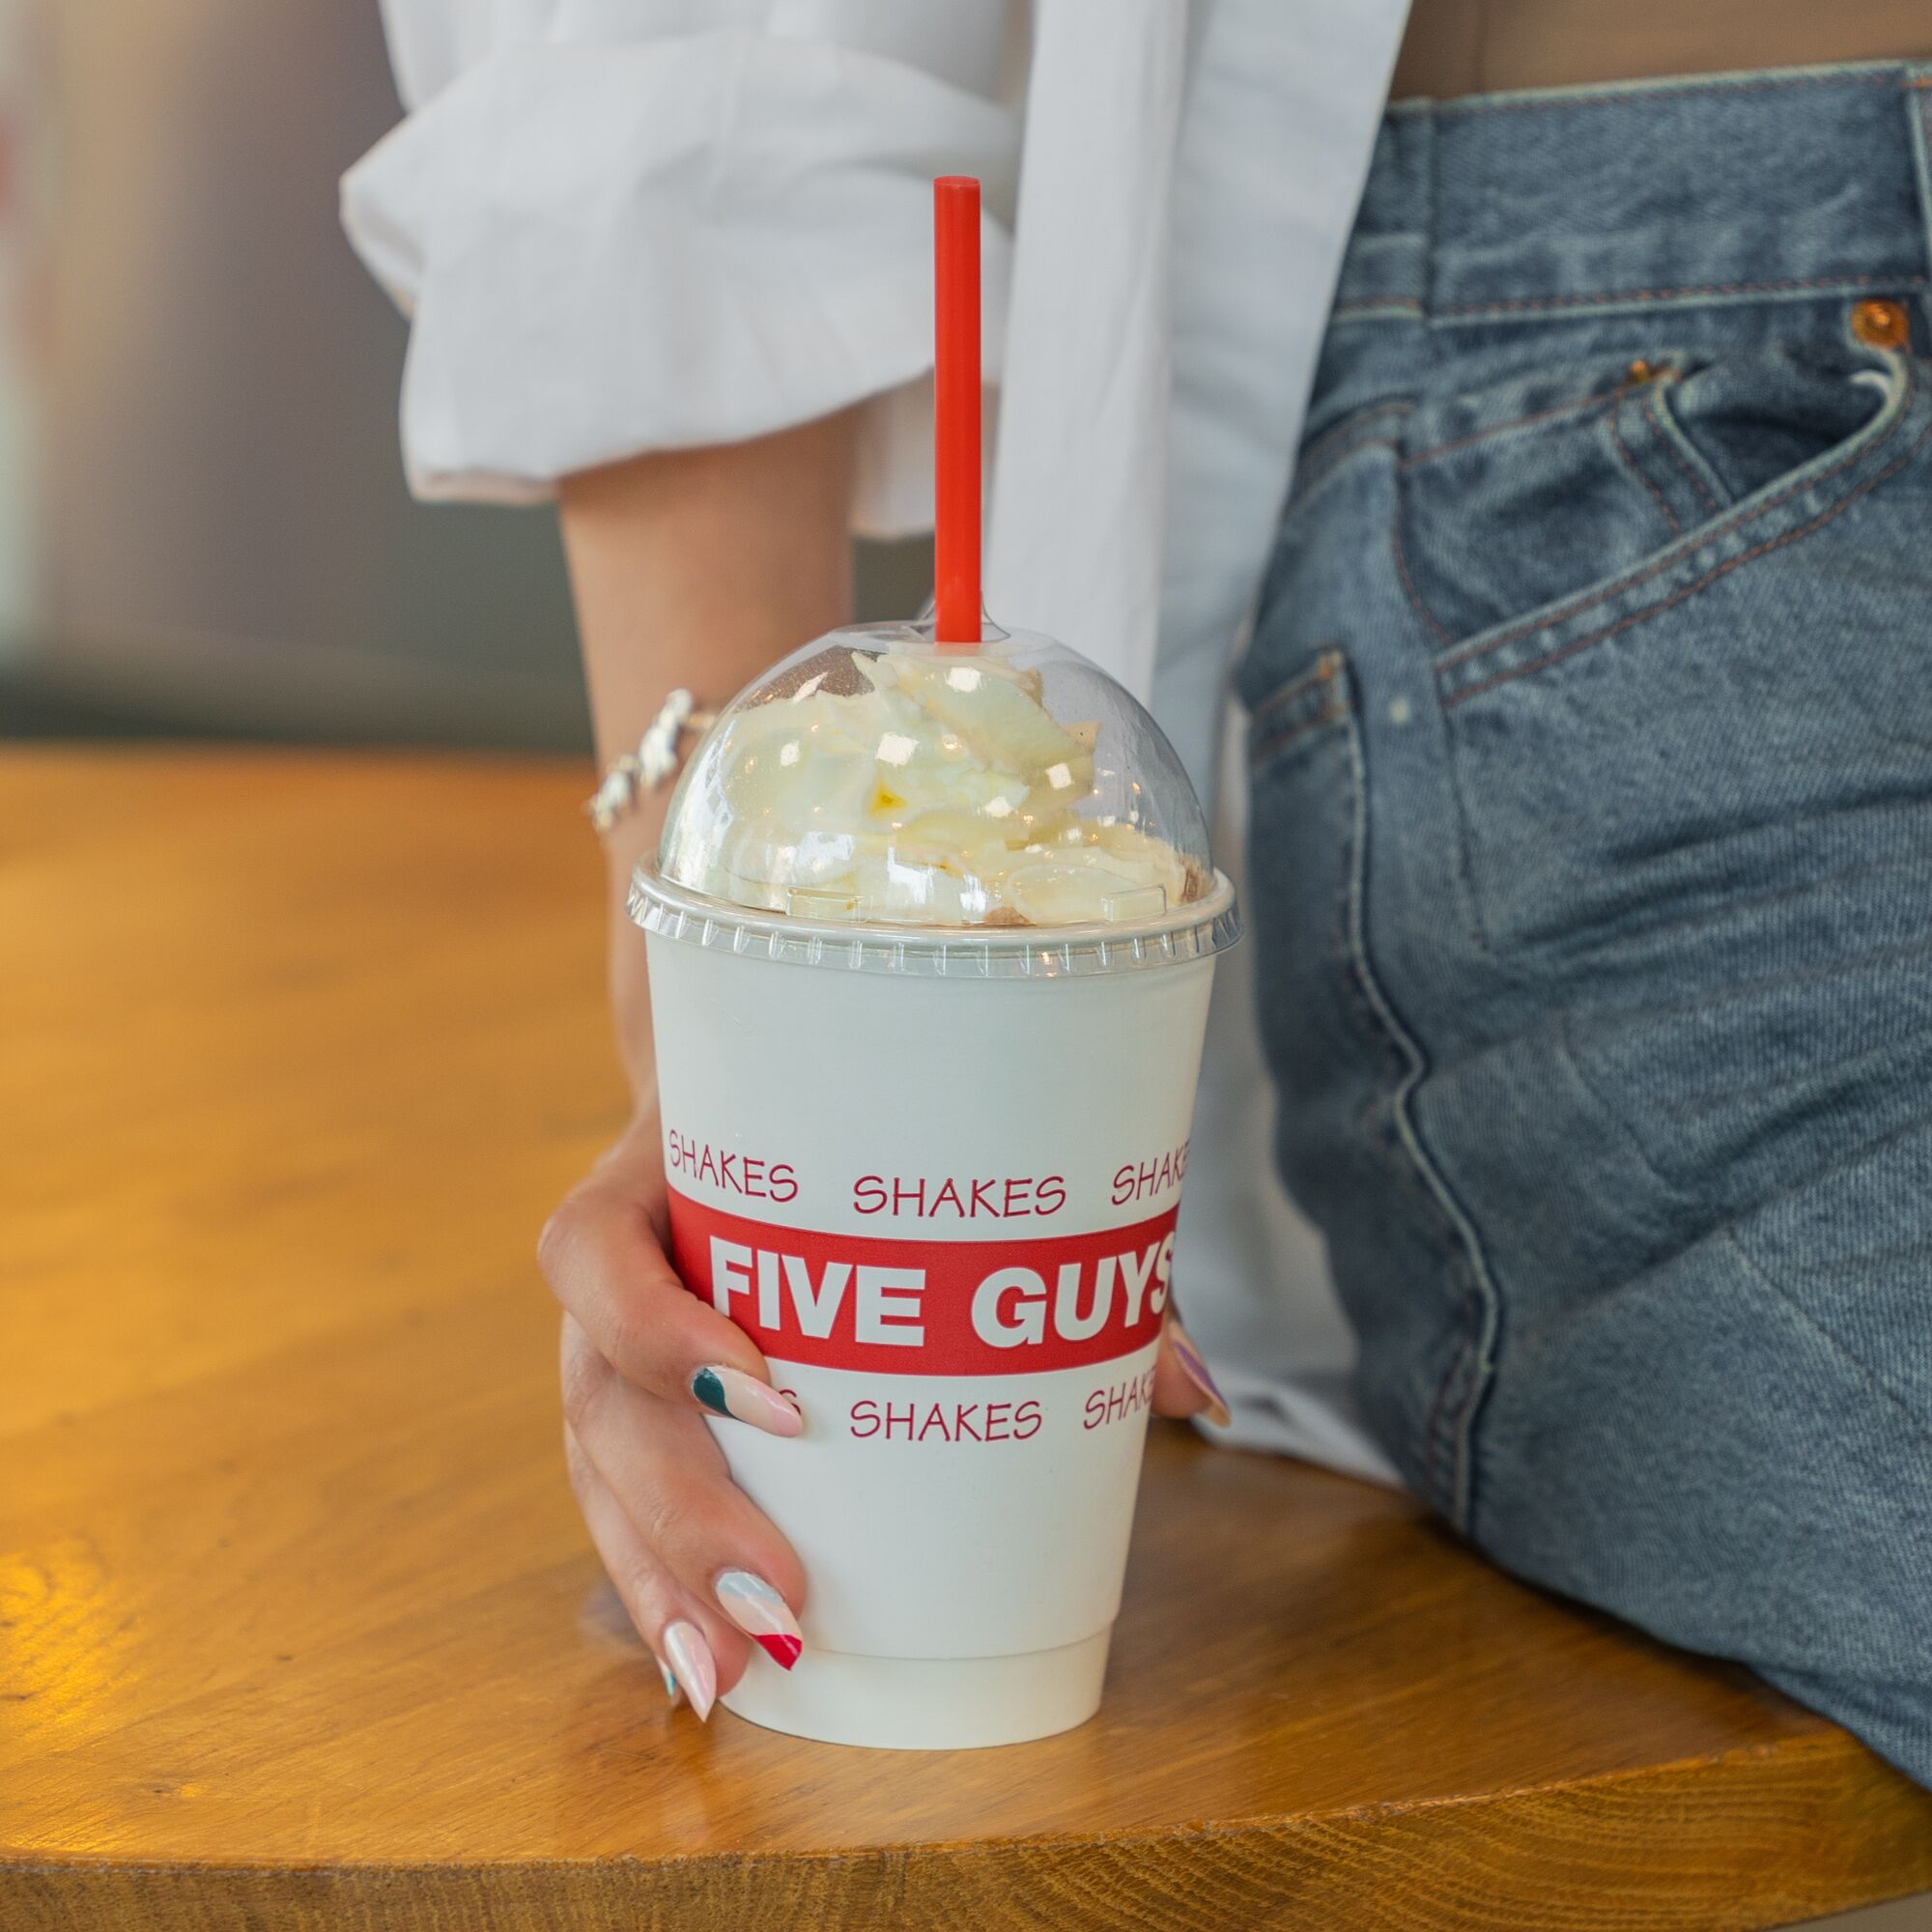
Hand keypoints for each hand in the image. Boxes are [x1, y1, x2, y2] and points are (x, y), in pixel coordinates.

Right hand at [539, 1108, 1232, 1721]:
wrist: (760, 1076)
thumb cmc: (856, 1128)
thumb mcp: (935, 1152)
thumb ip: (1062, 1246)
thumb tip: (1190, 1389)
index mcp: (664, 1176)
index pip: (599, 1253)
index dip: (658, 1331)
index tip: (771, 1399)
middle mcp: (620, 1266)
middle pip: (596, 1397)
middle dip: (678, 1512)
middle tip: (780, 1595)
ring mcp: (611, 1340)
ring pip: (597, 1467)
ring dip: (657, 1575)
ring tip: (731, 1671)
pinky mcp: (633, 1401)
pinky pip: (615, 1497)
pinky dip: (655, 1583)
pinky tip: (704, 1664)